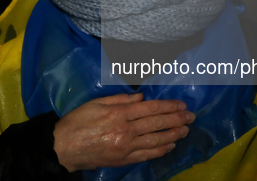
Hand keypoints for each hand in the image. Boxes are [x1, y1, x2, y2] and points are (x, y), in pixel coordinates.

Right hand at [53, 92, 194, 171]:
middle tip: (191, 117)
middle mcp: (127, 129)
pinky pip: (147, 155)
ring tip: (186, 130)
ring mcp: (127, 146)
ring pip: (156, 140)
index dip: (169, 106)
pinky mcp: (124, 159)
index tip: (182, 105)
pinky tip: (170, 145)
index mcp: (120, 112)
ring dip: (173, 135)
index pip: (151, 108)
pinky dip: (161, 150)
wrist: (64, 147)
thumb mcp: (97, 103)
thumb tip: (141, 98)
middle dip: (177, 119)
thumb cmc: (78, 121)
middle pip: (157, 123)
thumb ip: (120, 99)